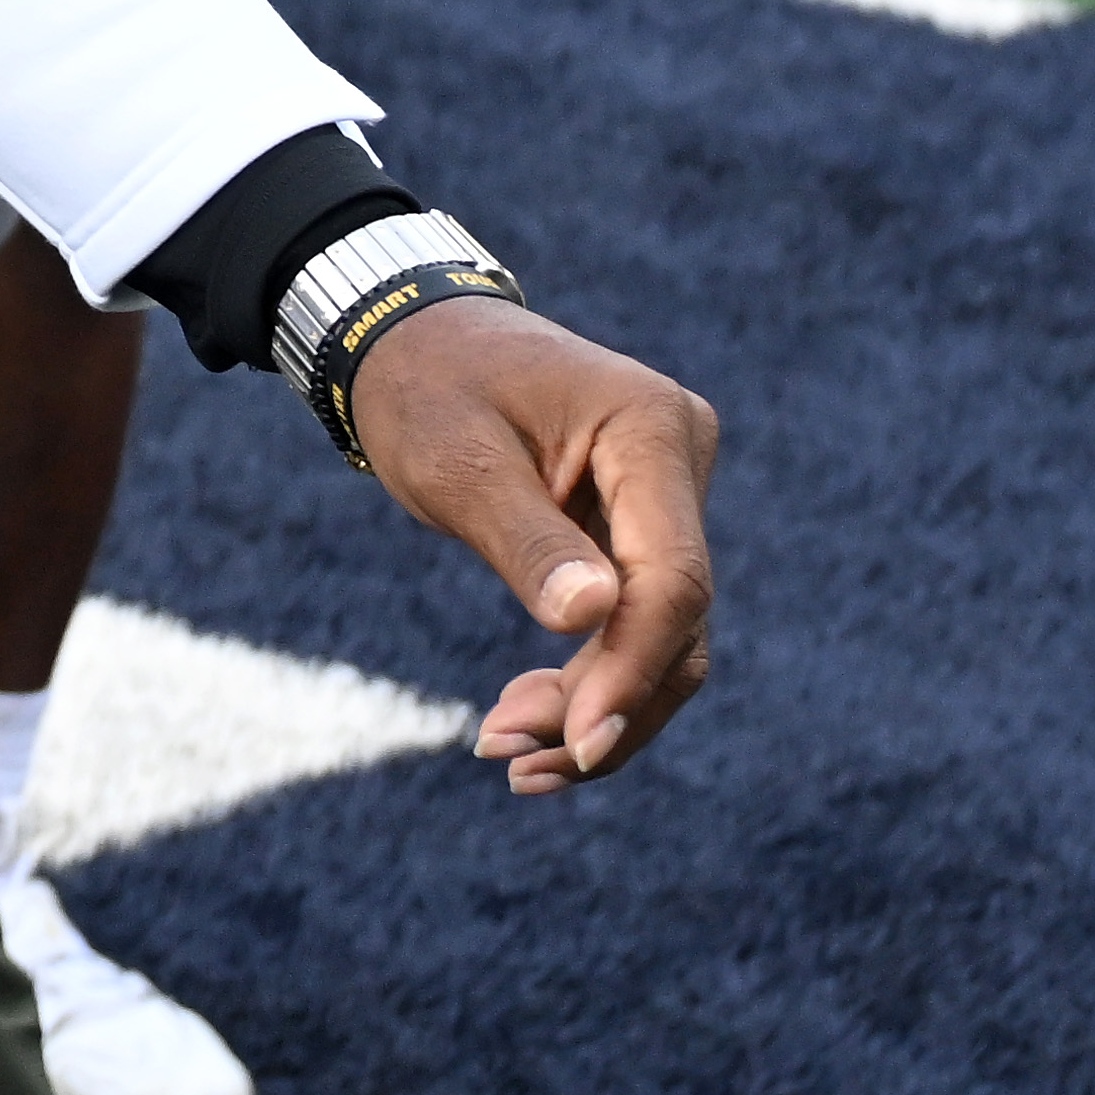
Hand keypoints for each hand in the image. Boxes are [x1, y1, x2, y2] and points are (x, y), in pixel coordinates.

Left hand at [343, 298, 718, 791]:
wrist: (414, 339)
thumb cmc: (428, 388)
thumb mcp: (459, 465)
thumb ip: (526, 541)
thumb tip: (591, 619)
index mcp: (649, 426)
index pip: (672, 579)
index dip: (631, 673)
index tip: (577, 745)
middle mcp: (679, 458)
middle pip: (675, 621)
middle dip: (602, 705)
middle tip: (506, 756)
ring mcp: (667, 495)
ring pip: (663, 636)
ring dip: (592, 706)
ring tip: (502, 749)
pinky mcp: (642, 527)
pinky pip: (635, 621)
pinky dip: (588, 678)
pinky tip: (528, 719)